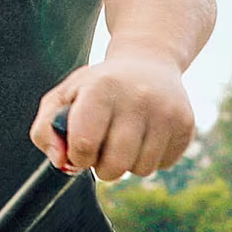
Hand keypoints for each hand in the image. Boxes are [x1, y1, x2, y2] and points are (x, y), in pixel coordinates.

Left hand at [30, 45, 197, 182]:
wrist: (149, 62)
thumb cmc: (98, 87)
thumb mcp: (63, 97)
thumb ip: (45, 130)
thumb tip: (61, 161)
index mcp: (101, 88)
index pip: (83, 144)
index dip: (78, 156)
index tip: (81, 148)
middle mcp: (138, 97)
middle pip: (115, 166)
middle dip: (103, 168)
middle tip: (103, 149)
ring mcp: (166, 110)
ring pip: (142, 169)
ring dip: (129, 163)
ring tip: (126, 138)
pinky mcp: (186, 123)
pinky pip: (164, 165)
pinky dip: (151, 158)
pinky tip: (147, 134)